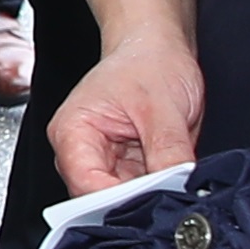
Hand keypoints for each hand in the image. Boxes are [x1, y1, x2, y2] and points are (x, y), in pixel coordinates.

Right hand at [51, 29, 201, 191]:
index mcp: (72, 131)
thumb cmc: (148, 65)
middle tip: (170, 191)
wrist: (156, 49)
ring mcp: (103, 158)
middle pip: (100, 196)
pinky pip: (140, 188)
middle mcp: (81, 149)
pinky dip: (159, 186)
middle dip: (136, 197)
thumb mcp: (164, 108)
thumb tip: (178, 189)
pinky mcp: (126, 164)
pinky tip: (173, 174)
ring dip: (150, 192)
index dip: (118, 198)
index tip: (153, 199)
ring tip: (173, 175)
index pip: (84, 183)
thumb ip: (169, 153)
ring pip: (122, 196)